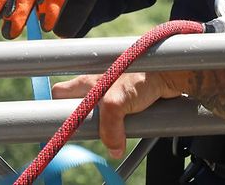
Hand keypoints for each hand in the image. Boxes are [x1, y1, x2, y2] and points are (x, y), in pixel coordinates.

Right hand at [52, 72, 183, 157]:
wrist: (169, 74)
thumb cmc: (142, 76)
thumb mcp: (116, 102)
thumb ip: (108, 127)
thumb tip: (112, 149)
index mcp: (88, 81)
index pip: (60, 94)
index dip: (55, 108)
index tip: (57, 124)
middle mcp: (97, 86)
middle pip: (78, 106)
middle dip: (81, 121)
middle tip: (88, 133)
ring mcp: (113, 94)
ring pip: (99, 115)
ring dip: (104, 126)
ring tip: (111, 134)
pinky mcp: (129, 102)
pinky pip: (118, 119)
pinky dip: (120, 127)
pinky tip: (127, 130)